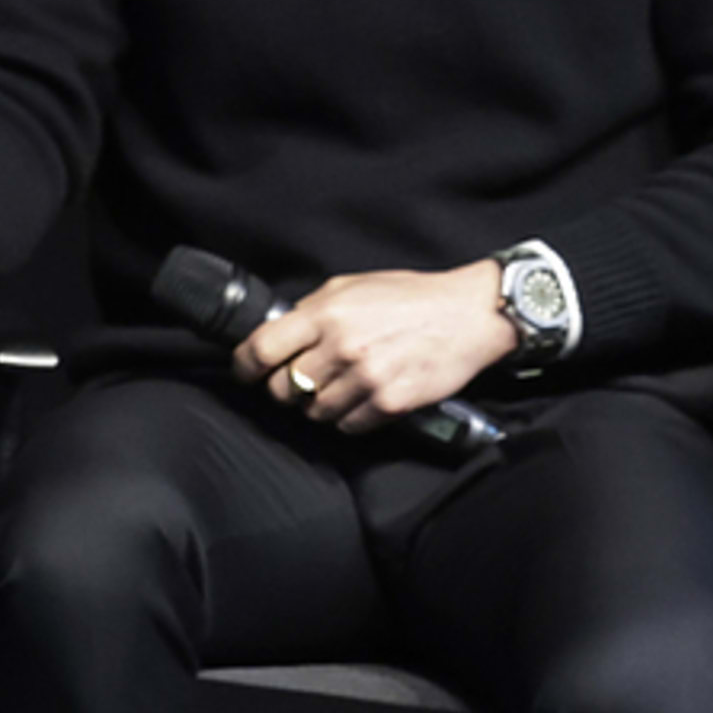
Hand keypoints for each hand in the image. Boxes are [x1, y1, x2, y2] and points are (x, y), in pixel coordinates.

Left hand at [233, 262, 517, 431]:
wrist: (468, 315)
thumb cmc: (410, 298)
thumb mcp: (352, 286)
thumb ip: (313, 309)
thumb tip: (278, 334)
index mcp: (326, 312)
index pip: (261, 349)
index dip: (245, 366)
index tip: (246, 372)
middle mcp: (341, 346)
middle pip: (284, 388)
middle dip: (287, 388)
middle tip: (302, 380)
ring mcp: (366, 377)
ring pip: (315, 412)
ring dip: (320, 405)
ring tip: (341, 387)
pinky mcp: (390, 403)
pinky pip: (348, 426)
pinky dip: (349, 419)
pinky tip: (362, 399)